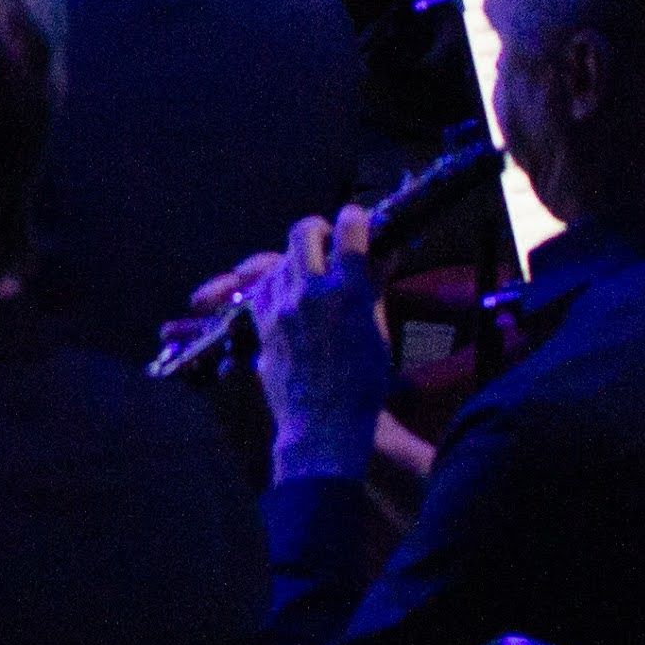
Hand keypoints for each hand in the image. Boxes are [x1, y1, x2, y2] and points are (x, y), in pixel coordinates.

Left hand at [242, 208, 392, 487]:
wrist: (323, 425)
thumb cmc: (362, 386)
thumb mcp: (376, 332)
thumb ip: (374, 287)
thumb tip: (384, 253)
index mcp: (349, 291)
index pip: (349, 229)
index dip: (354, 218)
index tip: (357, 220)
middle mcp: (311, 291)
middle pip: (303, 230)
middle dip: (317, 229)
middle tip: (327, 241)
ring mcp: (281, 306)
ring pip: (280, 257)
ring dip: (295, 259)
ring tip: (308, 275)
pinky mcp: (261, 322)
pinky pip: (262, 286)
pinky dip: (275, 284)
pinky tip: (287, 295)